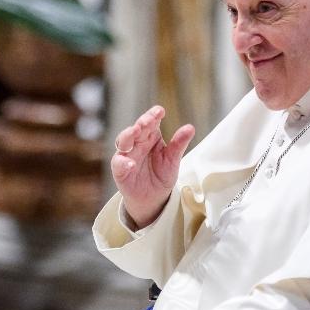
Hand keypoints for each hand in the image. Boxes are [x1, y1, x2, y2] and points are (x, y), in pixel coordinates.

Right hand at [112, 105, 194, 228]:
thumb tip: (190, 127)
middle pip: (136, 129)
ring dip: (127, 136)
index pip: (150, 122)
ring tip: (135, 132)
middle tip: (147, 120)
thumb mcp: (173, 159)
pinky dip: (123, 163)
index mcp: (150, 137)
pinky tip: (130, 164)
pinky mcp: (120, 171)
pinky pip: (118, 165)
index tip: (160, 111)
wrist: (154, 198)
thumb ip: (179, 144)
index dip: (153, 115)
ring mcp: (127, 156)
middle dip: (141, 123)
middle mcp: (137, 143)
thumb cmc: (162, 174)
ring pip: (123, 142)